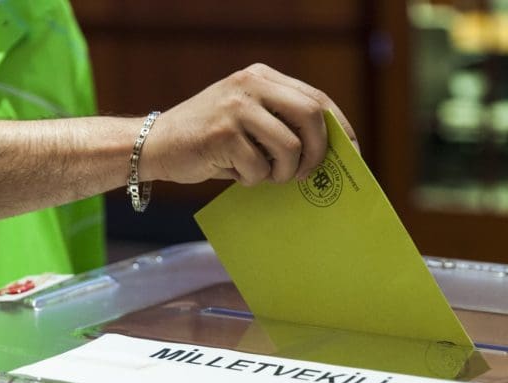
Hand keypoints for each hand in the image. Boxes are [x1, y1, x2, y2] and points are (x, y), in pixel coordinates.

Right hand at [140, 63, 357, 186]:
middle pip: (311, 116)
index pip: (317, 99)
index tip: (351, 154)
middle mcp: (251, 85)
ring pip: (290, 146)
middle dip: (318, 153)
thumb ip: (282, 125)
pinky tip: (234, 172)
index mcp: (262, 77)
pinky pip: (259, 167)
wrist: (155, 145)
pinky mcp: (223, 134)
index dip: (340, 129)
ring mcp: (236, 107)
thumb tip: (327, 155)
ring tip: (264, 175)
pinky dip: (251, 179)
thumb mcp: (248, 119)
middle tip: (307, 174)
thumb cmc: (209, 140)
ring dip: (282, 172)